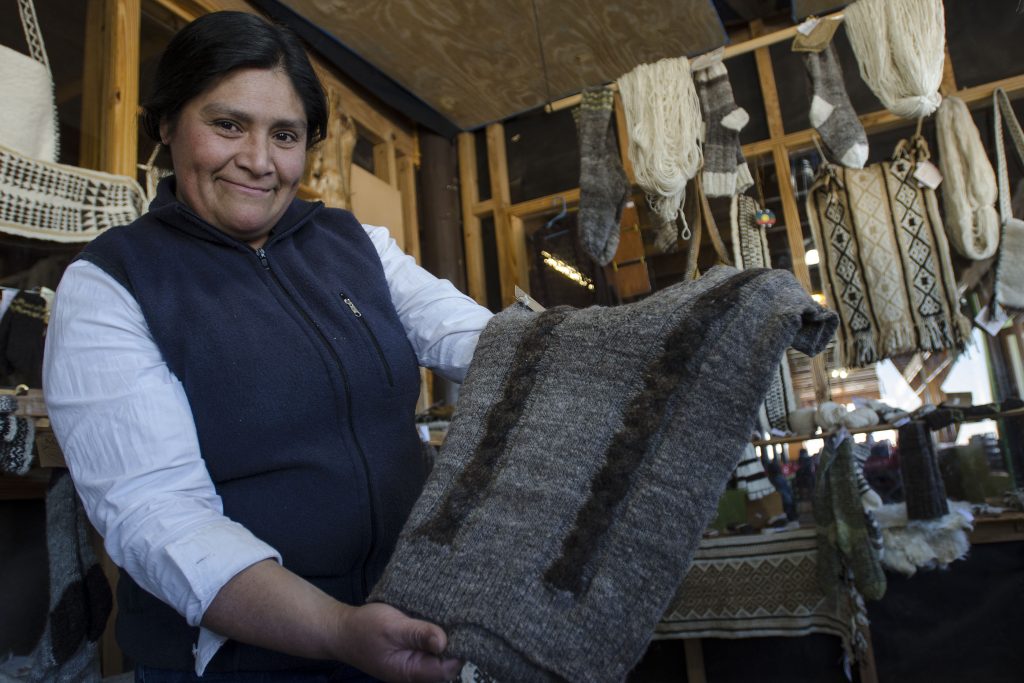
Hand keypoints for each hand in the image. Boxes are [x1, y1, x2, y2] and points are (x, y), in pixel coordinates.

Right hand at [334, 602, 462, 682]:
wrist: (341, 630)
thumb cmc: (364, 629)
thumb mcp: (392, 627)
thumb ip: (418, 634)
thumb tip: (444, 642)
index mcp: (411, 672)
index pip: (446, 669)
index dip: (458, 650)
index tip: (463, 628)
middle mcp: (416, 671)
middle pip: (447, 662)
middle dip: (455, 642)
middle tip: (460, 616)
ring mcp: (414, 662)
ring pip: (440, 653)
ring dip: (446, 635)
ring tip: (452, 614)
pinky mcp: (412, 651)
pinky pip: (431, 646)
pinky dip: (436, 633)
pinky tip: (441, 617)